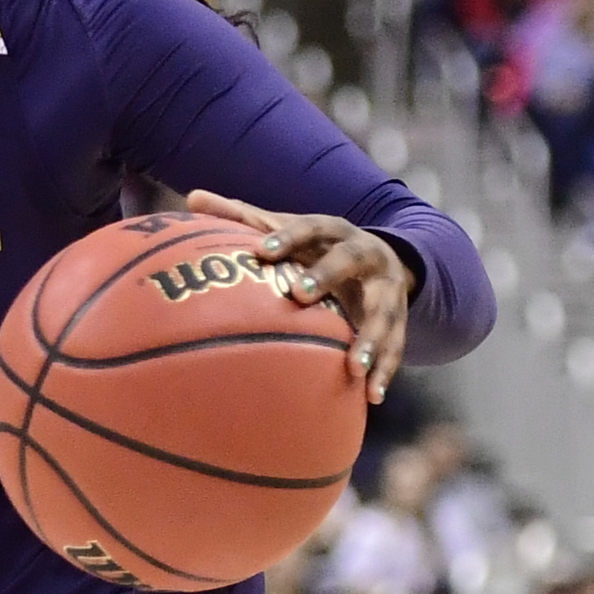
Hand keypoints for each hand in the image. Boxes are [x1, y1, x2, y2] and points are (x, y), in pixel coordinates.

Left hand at [186, 194, 411, 403]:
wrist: (384, 259)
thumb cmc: (317, 249)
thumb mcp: (289, 231)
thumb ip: (243, 218)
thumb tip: (194, 196)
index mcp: (333, 231)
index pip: (311, 226)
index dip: (287, 237)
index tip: (261, 252)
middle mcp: (365, 253)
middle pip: (348, 258)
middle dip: (326, 274)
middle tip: (298, 295)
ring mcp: (387, 288)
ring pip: (383, 310)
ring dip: (370, 338)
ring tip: (354, 367)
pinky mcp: (398, 319)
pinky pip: (397, 346)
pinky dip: (385, 371)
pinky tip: (372, 397)